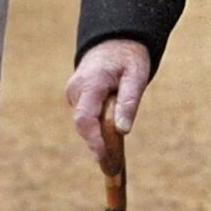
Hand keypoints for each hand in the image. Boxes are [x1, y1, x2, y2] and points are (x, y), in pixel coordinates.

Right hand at [67, 40, 152, 164]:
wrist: (114, 41)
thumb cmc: (129, 57)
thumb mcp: (136, 75)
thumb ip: (129, 101)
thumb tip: (123, 130)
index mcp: (91, 83)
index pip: (85, 118)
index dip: (93, 142)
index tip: (104, 160)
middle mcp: (76, 90)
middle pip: (84, 125)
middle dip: (98, 147)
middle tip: (114, 169)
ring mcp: (74, 94)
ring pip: (85, 123)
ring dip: (100, 139)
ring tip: (115, 161)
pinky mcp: (77, 98)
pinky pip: (87, 119)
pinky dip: (98, 130)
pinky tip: (110, 143)